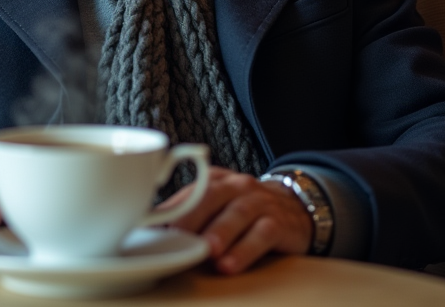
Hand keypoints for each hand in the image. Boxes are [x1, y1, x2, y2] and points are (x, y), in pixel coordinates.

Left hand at [158, 166, 312, 274]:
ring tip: (206, 250)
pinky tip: (230, 264)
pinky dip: (245, 250)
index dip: (168, 210)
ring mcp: (258, 203)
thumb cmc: (244, 209)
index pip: (188, 192)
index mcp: (215, 181)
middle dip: (191, 217)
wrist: (296, 206)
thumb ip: (188, 214)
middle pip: (211, 196)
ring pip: (237, 214)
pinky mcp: (278, 223)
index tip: (148, 228)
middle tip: (175, 236)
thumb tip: (148, 232)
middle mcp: (236, 186)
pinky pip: (261, 234)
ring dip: (220, 232)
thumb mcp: (217, 205)